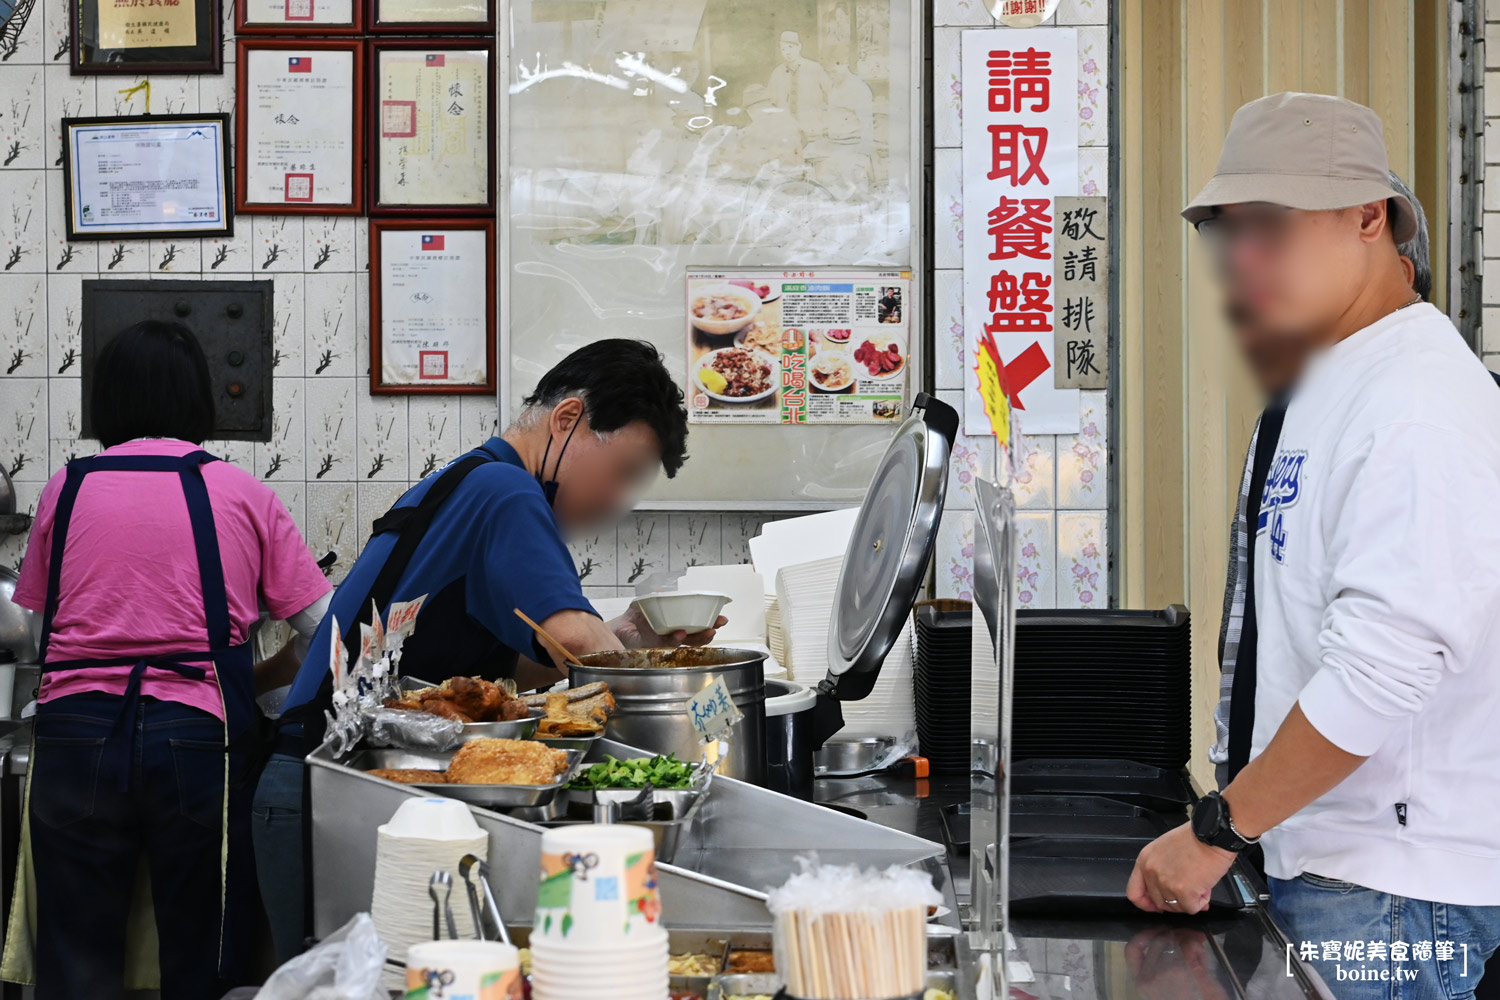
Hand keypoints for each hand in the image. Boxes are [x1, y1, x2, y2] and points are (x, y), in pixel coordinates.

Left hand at [610, 606, 727, 649]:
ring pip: (686, 644)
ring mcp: (665, 643)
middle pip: (696, 637)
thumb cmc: (635, 616)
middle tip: (718, 625)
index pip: (698, 625)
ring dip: (697, 638)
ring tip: (706, 631)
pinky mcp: (655, 647)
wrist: (617, 627)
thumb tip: (662, 590)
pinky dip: (675, 639)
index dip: (711, 622)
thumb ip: (657, 596)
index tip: (722, 617)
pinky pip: (667, 645)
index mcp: (677, 624)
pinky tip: (680, 633)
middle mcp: (674, 635)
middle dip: (709, 632)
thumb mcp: (647, 601)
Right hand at [1124, 927, 1229, 999]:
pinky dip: (1197, 944)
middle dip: (1175, 935)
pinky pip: (1189, 944)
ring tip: (1199, 949)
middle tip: (1192, 938)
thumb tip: (1173, 942)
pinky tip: (1202, 952)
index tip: (1159, 931)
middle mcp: (1149, 975)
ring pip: (1173, 939)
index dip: (1144, 936)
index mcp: (1141, 982)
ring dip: (1188, 940)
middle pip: (1157, 940)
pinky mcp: (1184, 968)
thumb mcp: (1167, 990)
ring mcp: (1165, 970)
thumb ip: (1163, 968)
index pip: (1132, 950)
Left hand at [1126, 822, 1234, 914]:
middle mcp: (1152, 872)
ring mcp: (1166, 883)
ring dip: (1190, 900)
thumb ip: (1164, 872)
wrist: (1210, 835)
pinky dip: (1201, 902)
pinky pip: (1191, 908)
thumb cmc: (1193, 838)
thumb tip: (1174, 896)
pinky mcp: (1184, 892)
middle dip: (1175, 901)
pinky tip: (1205, 889)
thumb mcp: (1166, 850)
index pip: (1134, 892)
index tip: (1155, 906)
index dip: (1146, 903)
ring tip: (1200, 885)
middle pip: (1159, 902)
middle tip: (1189, 893)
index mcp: (1145, 860)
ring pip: (1176, 907)